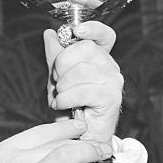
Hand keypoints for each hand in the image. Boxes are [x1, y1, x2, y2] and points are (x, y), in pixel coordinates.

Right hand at [0, 120, 112, 162]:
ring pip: (69, 154)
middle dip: (83, 139)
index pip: (43, 130)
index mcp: (7, 148)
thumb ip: (15, 155)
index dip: (65, 127)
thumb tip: (39, 151)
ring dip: (90, 151)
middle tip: (99, 142)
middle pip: (59, 140)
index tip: (78, 127)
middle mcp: (20, 157)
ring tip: (102, 153)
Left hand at [44, 21, 122, 142]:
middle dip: (62, 65)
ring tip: (60, 97)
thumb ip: (54, 54)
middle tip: (58, 82)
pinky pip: (83, 90)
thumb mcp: (57, 76)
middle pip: (85, 49)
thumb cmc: (70, 105)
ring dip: (62, 86)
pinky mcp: (111, 98)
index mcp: (98, 58)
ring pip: (82, 70)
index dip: (92, 29)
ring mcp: (113, 82)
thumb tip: (49, 33)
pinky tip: (62, 104)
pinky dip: (65, 98)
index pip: (104, 35)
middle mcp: (109, 67)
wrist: (76, 133)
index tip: (76, 30)